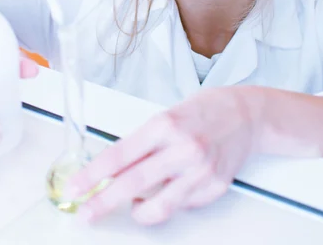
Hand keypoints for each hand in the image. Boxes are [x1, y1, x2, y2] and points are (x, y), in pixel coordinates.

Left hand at [67, 87, 257, 224]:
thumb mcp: (165, 117)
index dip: (93, 174)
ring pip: (159, 206)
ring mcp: (201, 171)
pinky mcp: (215, 187)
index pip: (120, 154)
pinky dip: (167, 203)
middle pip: (133, 183)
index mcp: (164, 125)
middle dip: (104, 201)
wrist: (246, 115)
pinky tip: (165, 192)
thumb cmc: (202, 110)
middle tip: (86, 212)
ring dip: (137, 212)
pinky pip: (182, 206)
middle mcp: (182, 148)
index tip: (76, 186)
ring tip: (130, 207)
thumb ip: (141, 144)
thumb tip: (112, 170)